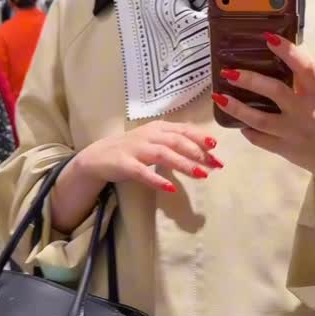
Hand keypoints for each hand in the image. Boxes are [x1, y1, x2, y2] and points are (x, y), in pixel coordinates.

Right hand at [77, 121, 222, 193]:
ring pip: (163, 154)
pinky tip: (170, 188)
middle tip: (215, 164)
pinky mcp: (124, 164)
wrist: (97, 157)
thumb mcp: (155, 140)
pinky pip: (142, 172)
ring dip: (183, 164)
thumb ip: (176, 140)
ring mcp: (135, 149)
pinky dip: (157, 179)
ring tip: (201, 174)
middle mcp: (148, 135)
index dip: (200, 137)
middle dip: (197, 152)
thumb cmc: (133, 149)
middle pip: (176, 141)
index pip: (183, 130)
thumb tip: (205, 148)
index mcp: (158, 127)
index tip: (216, 147)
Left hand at [213, 33, 314, 187]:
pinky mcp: (283, 148)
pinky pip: (259, 139)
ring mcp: (292, 131)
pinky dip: (246, 130)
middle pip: (275, 91)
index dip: (288, 51)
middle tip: (228, 72)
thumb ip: (304, 79)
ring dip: (237, 108)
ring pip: (260, 119)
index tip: (268, 38)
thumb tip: (277, 52)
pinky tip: (237, 122)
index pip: (305, 67)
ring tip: (219, 97)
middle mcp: (305, 110)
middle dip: (250, 80)